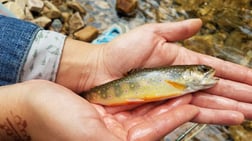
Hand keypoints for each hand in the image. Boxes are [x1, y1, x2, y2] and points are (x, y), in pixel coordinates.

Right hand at [0, 80, 198, 140]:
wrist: (33, 104)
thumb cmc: (55, 123)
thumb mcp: (90, 137)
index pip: (151, 134)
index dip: (171, 119)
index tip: (188, 106)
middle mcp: (117, 134)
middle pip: (152, 121)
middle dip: (172, 108)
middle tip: (190, 92)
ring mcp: (113, 119)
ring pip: (145, 108)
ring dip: (162, 98)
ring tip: (179, 86)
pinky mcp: (108, 105)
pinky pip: (132, 98)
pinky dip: (146, 91)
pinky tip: (157, 83)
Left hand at [56, 19, 251, 124]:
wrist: (100, 70)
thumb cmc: (121, 52)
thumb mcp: (151, 34)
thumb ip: (176, 31)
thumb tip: (199, 23)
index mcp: (182, 61)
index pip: (216, 68)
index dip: (238, 74)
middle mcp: (182, 79)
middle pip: (219, 87)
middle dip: (243, 94)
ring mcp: (175, 94)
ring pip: (212, 102)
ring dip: (235, 106)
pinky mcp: (166, 106)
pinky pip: (195, 111)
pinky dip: (215, 114)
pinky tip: (233, 116)